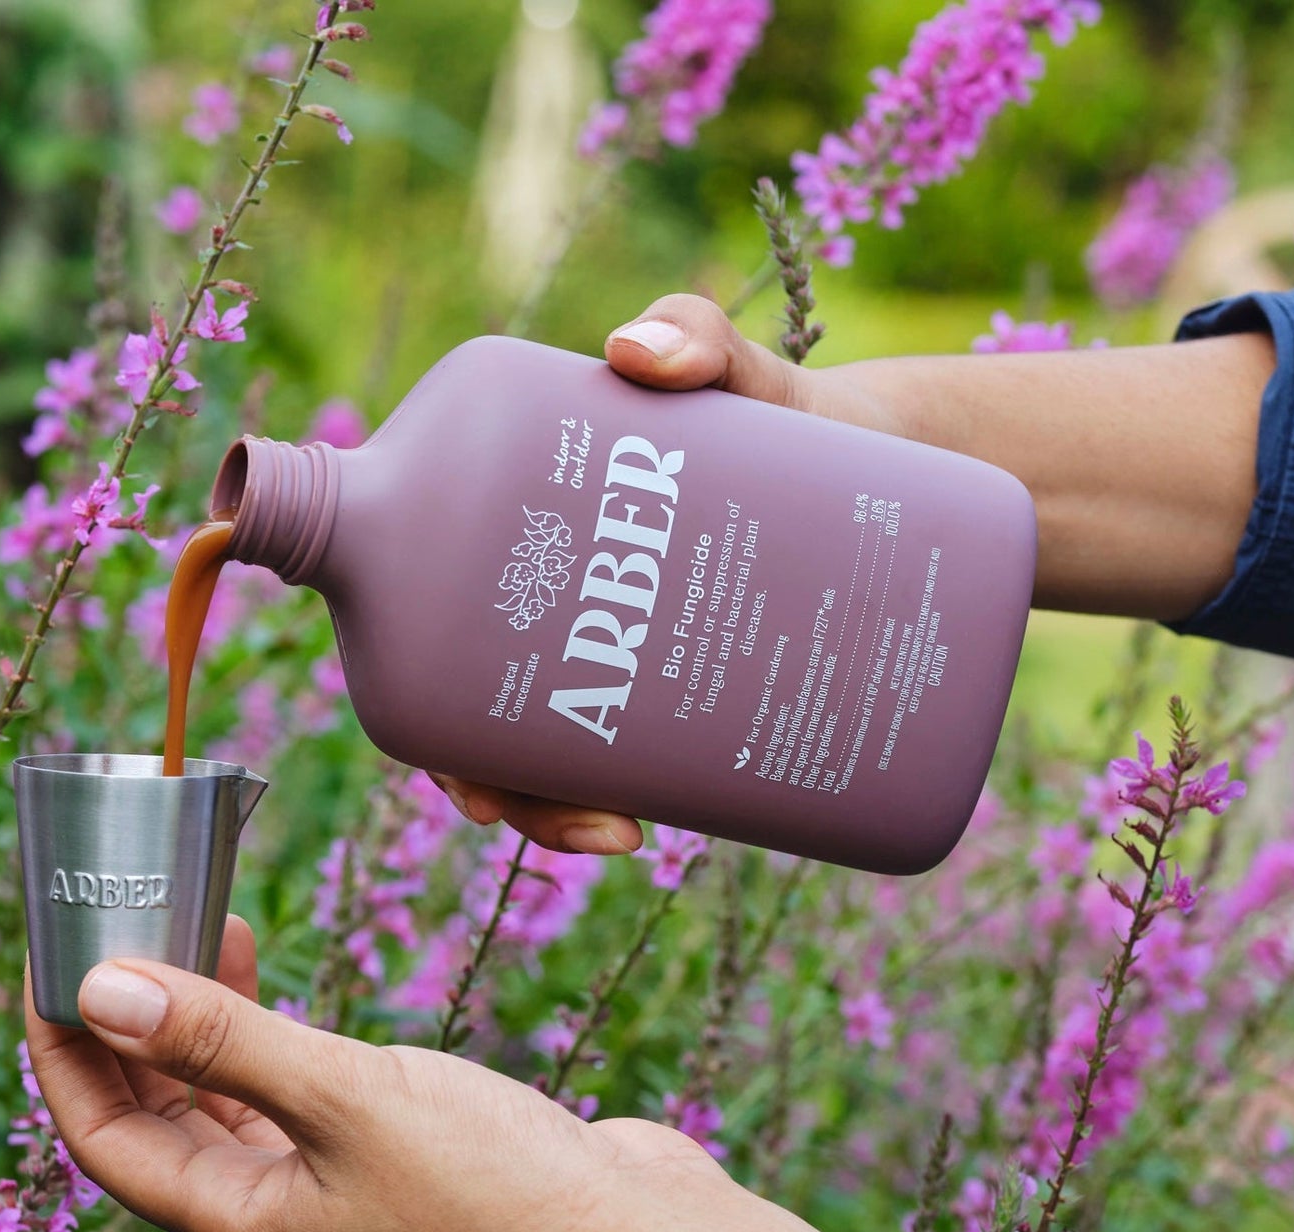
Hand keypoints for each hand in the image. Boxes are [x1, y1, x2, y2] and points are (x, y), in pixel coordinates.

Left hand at [23, 917, 733, 1231]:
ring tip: (199, 924)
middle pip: (161, 1117)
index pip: (107, 1137)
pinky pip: (294, 1094)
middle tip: (119, 923)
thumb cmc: (494, 1187)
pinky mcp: (393, 1165)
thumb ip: (225, 1039)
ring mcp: (334, 1195)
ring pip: (229, 1101)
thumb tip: (97, 989)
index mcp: (242, 1227)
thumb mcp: (346, 1096)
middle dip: (128, 1026)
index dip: (65, 1049)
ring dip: (201, 1022)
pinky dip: (270, 1035)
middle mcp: (275, 1219)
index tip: (48, 955)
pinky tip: (277, 978)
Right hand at [429, 292, 903, 856]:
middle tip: (579, 816)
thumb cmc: (775, 410)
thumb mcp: (739, 374)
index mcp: (512, 526)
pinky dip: (616, 798)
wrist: (877, 465)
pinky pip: (623, 758)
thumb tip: (634, 353)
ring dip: (553, 810)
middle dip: (500, 784)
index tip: (463, 757)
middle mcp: (547, 602)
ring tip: (622, 832)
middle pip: (478, 711)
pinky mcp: (679, 691)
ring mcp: (612, 653)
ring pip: (547, 751)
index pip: (427, 612)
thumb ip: (696, 337)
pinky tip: (651, 825)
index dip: (416, 691)